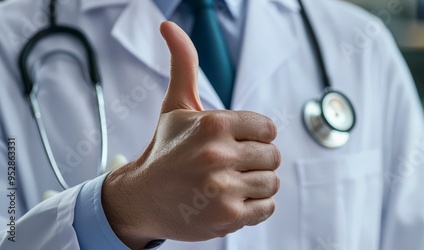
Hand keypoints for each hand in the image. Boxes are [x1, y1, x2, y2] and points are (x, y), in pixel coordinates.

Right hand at [102, 21, 280, 248]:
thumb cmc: (164, 150)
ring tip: (230, 183)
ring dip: (255, 184)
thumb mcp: (175, 106)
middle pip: (273, 156)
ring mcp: (223, 188)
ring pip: (272, 182)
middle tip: (231, 165)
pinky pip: (267, 207)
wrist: (141, 198)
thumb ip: (184, 65)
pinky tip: (231, 200)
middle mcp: (218, 155)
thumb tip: (169, 26)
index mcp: (214, 124)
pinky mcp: (227, 217)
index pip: (269, 129)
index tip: (235, 143)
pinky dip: (254, 206)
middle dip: (255, 160)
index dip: (255, 137)